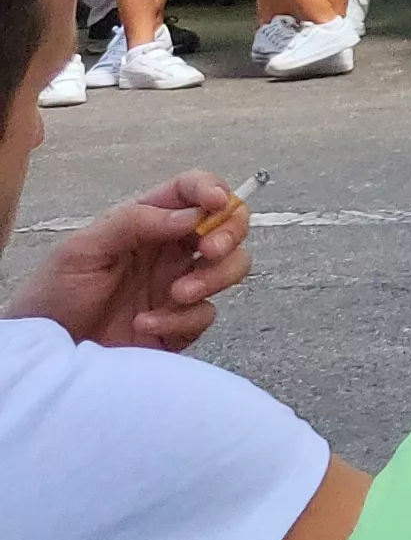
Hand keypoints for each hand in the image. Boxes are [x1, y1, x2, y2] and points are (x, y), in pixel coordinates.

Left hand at [2, 171, 254, 349]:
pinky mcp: (181, 323)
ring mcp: (180, 285)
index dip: (212, 190)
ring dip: (214, 278)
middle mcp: (171, 250)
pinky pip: (205, 314)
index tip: (217, 204)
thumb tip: (192, 214)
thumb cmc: (55, 293)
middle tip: (211, 250)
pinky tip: (145, 324)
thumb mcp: (83, 248)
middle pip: (228, 225)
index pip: (192, 191)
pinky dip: (180, 320)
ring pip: (232, 267)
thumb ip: (134, 223)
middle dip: (230, 233)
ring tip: (177, 295)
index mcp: (147, 223)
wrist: (48, 350)